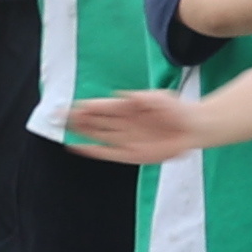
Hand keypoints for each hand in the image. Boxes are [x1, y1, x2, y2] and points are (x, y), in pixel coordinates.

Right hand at [56, 88, 200, 164]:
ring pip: (98, 135)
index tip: (69, 107)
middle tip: (57, 117)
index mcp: (128, 108)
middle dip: (76, 119)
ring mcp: (127, 139)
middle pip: (95, 121)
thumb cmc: (177, 109)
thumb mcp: (160, 98)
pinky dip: (94, 151)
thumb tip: (121, 96)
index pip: (101, 108)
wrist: (193, 127)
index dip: (85, 108)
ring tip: (63, 129)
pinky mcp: (133, 154)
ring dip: (81, 132)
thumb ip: (142, 98)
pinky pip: (108, 153)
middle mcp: (124, 123)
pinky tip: (78, 149)